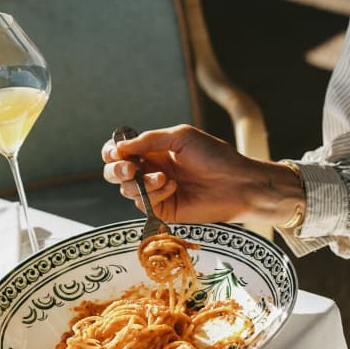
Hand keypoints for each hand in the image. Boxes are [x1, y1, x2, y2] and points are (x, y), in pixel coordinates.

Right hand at [102, 124, 302, 225]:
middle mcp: (150, 170)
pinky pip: (144, 204)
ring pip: (126, 190)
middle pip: (115, 173)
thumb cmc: (214, 156)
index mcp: (153, 151)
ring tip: (164, 178)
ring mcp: (156, 192)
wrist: (237, 184)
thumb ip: (149, 140)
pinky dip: (153, 194)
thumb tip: (119, 147)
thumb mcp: (181, 138)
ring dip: (140, 183)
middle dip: (117, 170)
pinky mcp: (163, 210)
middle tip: (130, 169)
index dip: (112, 152)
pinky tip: (172, 187)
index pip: (120, 151)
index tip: (117, 152)